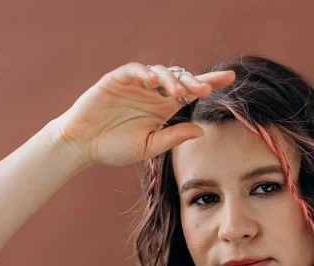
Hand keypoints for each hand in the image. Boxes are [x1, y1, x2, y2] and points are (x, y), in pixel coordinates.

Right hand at [51, 62, 235, 167]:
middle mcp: (153, 93)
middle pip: (180, 79)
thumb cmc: (115, 148)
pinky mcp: (117, 79)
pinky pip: (134, 70)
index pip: (190, 92)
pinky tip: (153, 82)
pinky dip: (145, 73)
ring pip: (160, 72)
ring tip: (179, 92)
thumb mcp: (150, 146)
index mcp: (164, 108)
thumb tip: (201, 130)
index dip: (209, 83)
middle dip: (194, 82)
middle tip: (205, 90)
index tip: (230, 79)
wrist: (83, 146)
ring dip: (172, 80)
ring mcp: (136, 84)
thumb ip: (174, 137)